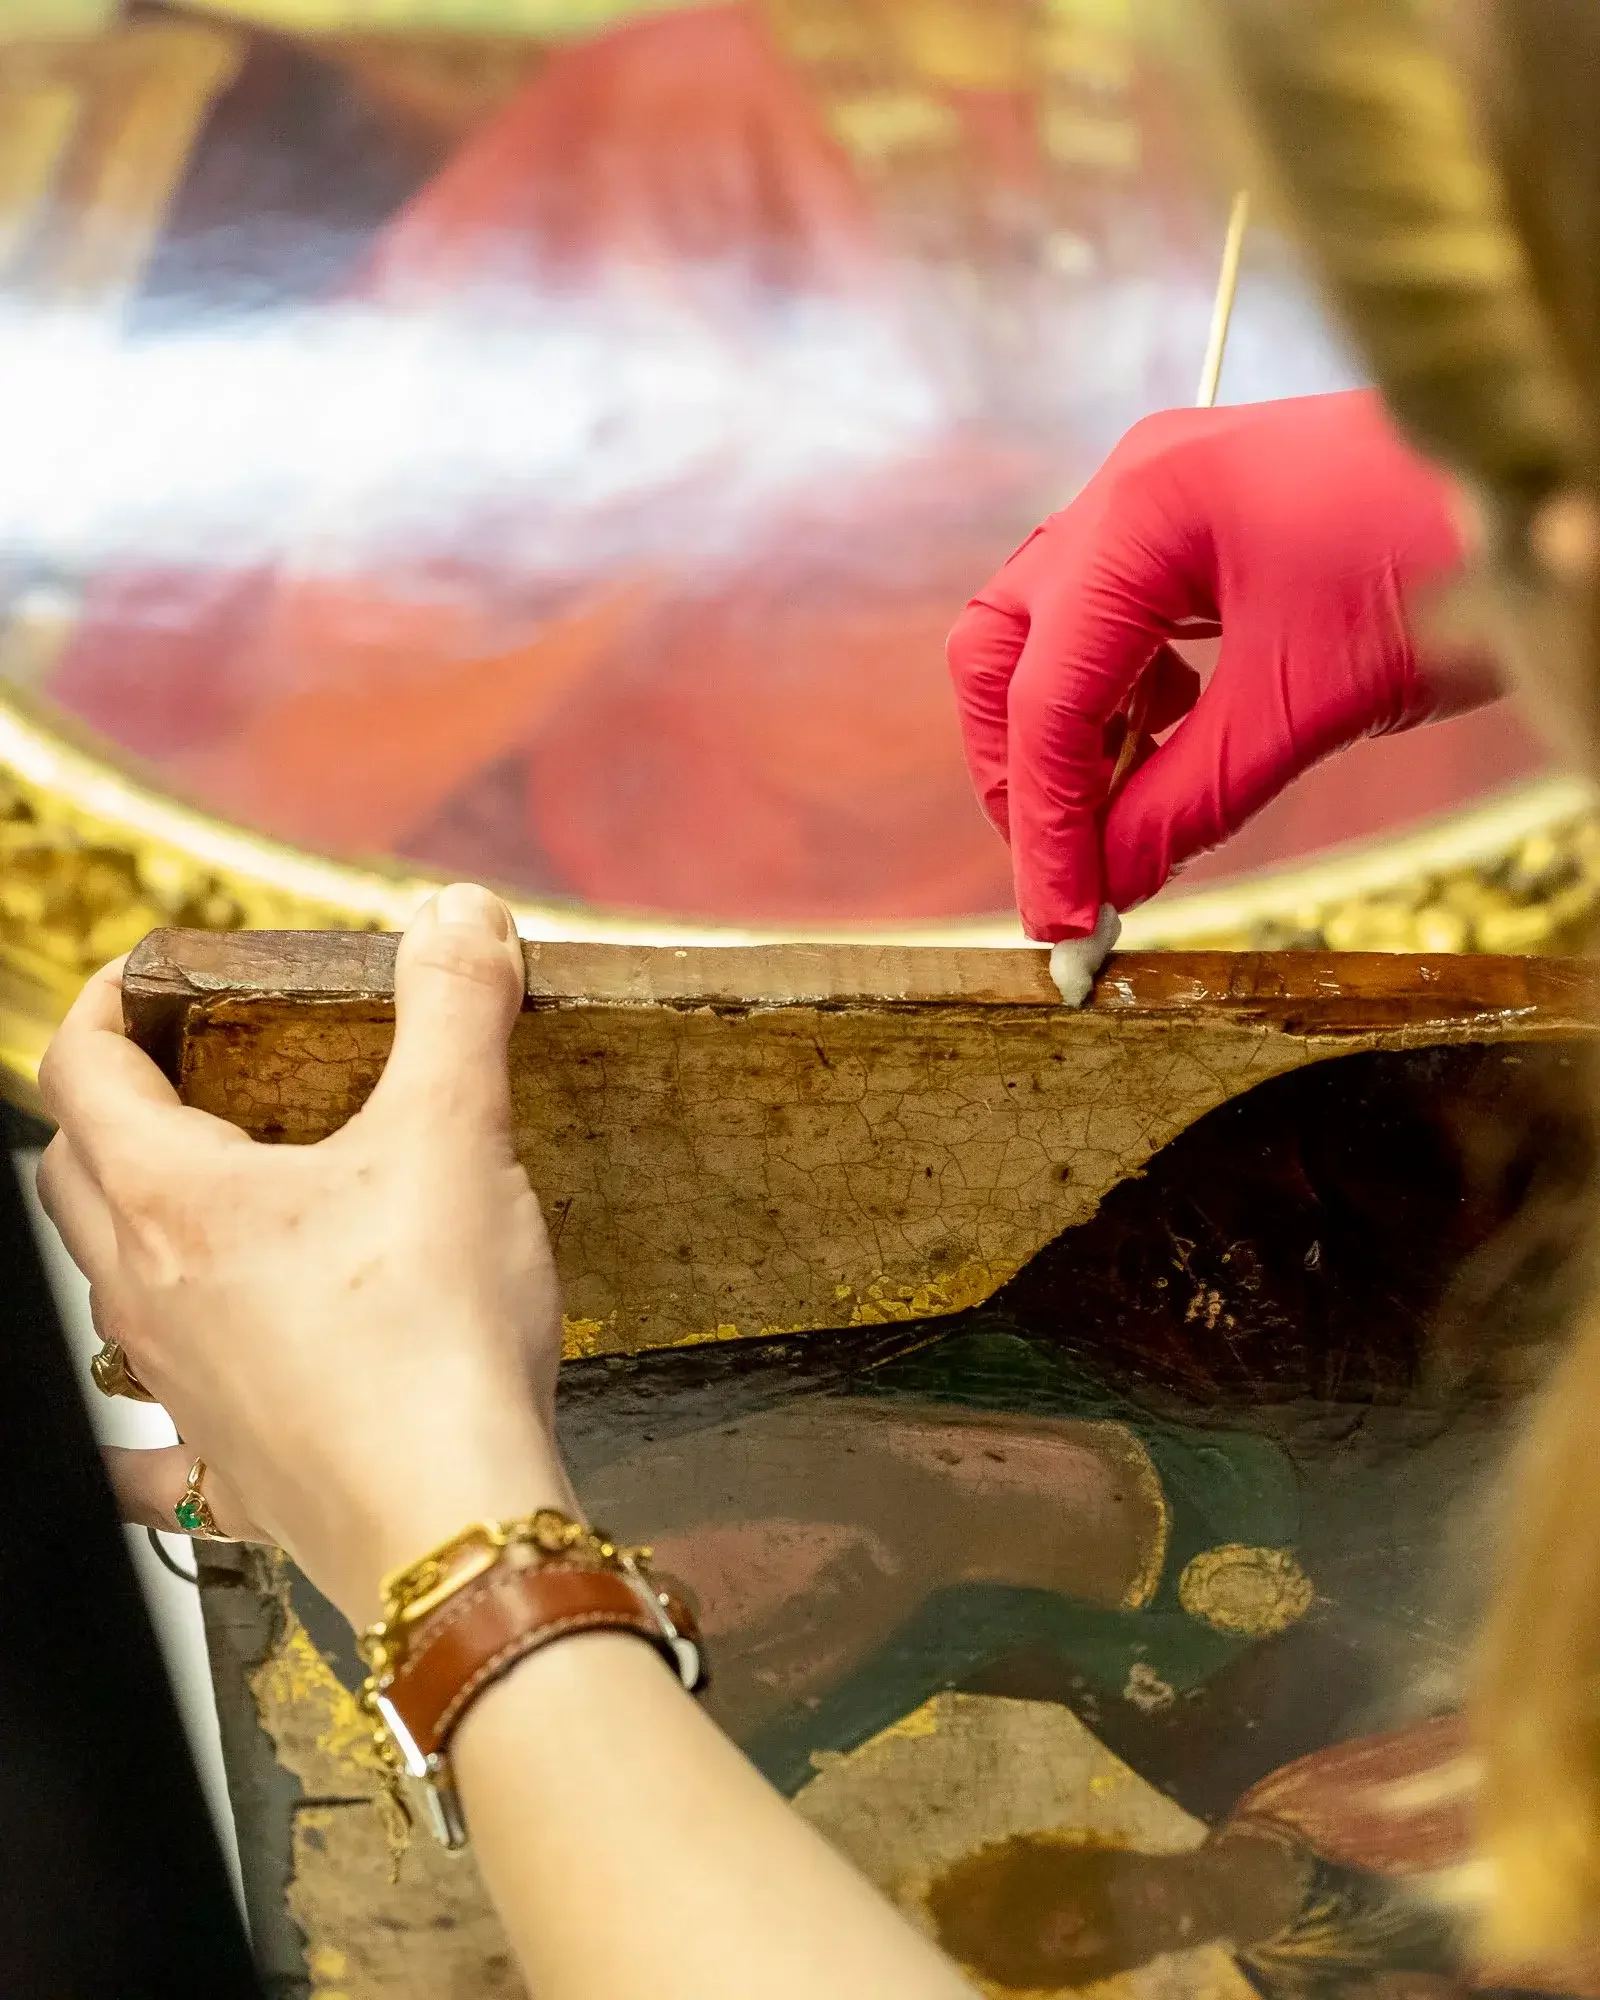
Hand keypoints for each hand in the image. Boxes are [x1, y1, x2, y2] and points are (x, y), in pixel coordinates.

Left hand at [35, 885, 570, 1626]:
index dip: (109, 1005)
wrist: (451, 1527)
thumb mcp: (455, 1138)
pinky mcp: (227, 1465)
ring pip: (108, 1286)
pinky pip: (147, 1440)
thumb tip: (460, 913)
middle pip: (72, 1174)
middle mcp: (148, 1294)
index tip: (157, 977)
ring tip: (218, 1202)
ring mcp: (178, 1390)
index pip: (83, 1071)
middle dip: (114, 1107)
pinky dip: (143, 1409)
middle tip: (194, 1072)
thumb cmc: (432, 1336)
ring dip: (136, 1226)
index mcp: (175, 1200)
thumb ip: (454, 1010)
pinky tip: (179, 1403)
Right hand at [947, 390, 1496, 943]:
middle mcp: (1126, 492)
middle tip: (1065, 864)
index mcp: (1142, 514)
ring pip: (1042, 634)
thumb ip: (1190, 800)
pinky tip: (1162, 744)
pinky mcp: (1188, 521)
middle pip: (1003, 650)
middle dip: (1019, 768)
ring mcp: (1153, 498)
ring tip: (1118, 816)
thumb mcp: (1307, 705)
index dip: (1045, 824)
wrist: (1532, 481)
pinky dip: (1115, 699)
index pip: (1047, 696)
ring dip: (1065, 736)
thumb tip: (1109, 884)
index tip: (1063, 919)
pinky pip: (1106, 621)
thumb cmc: (1443, 559)